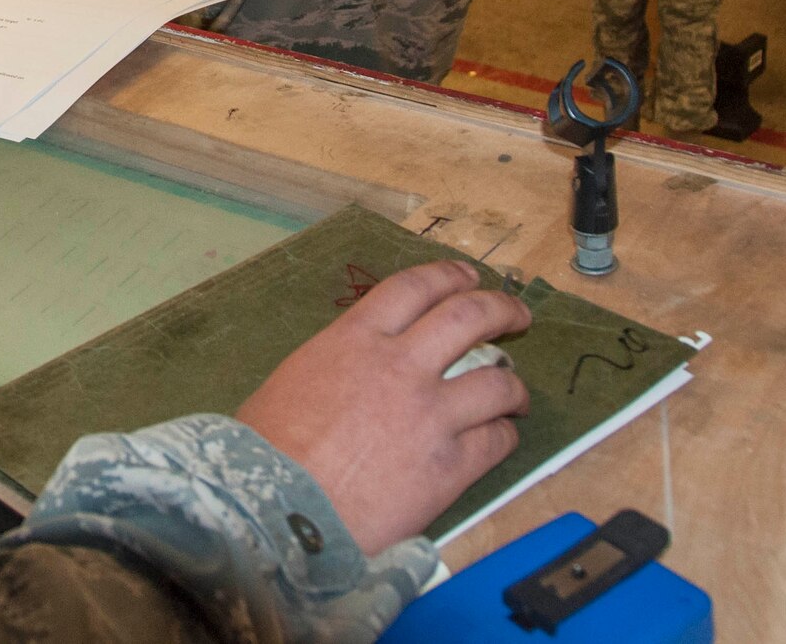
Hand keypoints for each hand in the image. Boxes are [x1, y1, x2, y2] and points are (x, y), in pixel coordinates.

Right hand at [235, 259, 530, 554]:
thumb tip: (352, 370)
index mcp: (356, 338)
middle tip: (516, 315)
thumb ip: (336, 362)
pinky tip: (501, 437)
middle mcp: (401, 365)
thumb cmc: (269, 445)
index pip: (414, 288)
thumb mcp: (295, 377)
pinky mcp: (450, 465)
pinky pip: (496, 441)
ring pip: (497, 382)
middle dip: (501, 309)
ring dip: (514, 385)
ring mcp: (431, 414)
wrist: (281, 508)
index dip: (448, 276)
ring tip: (516, 394)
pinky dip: (505, 435)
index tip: (468, 278)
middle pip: (469, 318)